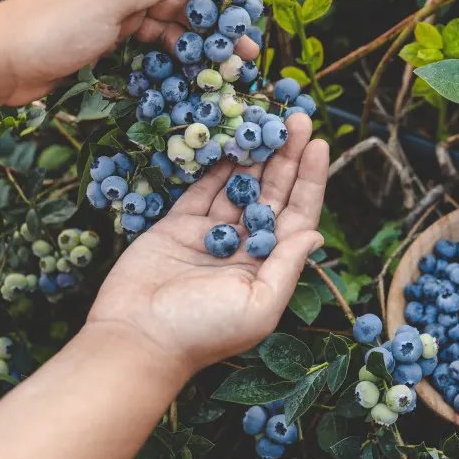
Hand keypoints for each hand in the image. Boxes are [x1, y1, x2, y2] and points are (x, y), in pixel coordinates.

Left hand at [0, 0, 260, 106]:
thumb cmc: (49, 26)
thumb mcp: (105, 0)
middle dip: (218, 17)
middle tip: (248, 45)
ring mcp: (116, 14)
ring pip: (171, 21)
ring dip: (201, 40)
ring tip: (230, 63)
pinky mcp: (109, 40)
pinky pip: (152, 42)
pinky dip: (175, 53)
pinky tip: (193, 69)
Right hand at [86, 114, 327, 373]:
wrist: (138, 339)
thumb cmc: (203, 331)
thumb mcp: (260, 305)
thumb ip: (287, 266)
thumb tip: (316, 233)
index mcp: (269, 267)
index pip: (298, 214)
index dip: (311, 180)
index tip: (321, 145)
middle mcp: (245, 248)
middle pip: (273, 193)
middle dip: (288, 157)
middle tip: (299, 118)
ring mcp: (211, 235)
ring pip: (240, 186)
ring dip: (257, 154)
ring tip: (272, 120)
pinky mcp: (177, 226)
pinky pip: (204, 189)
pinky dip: (218, 166)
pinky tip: (235, 139)